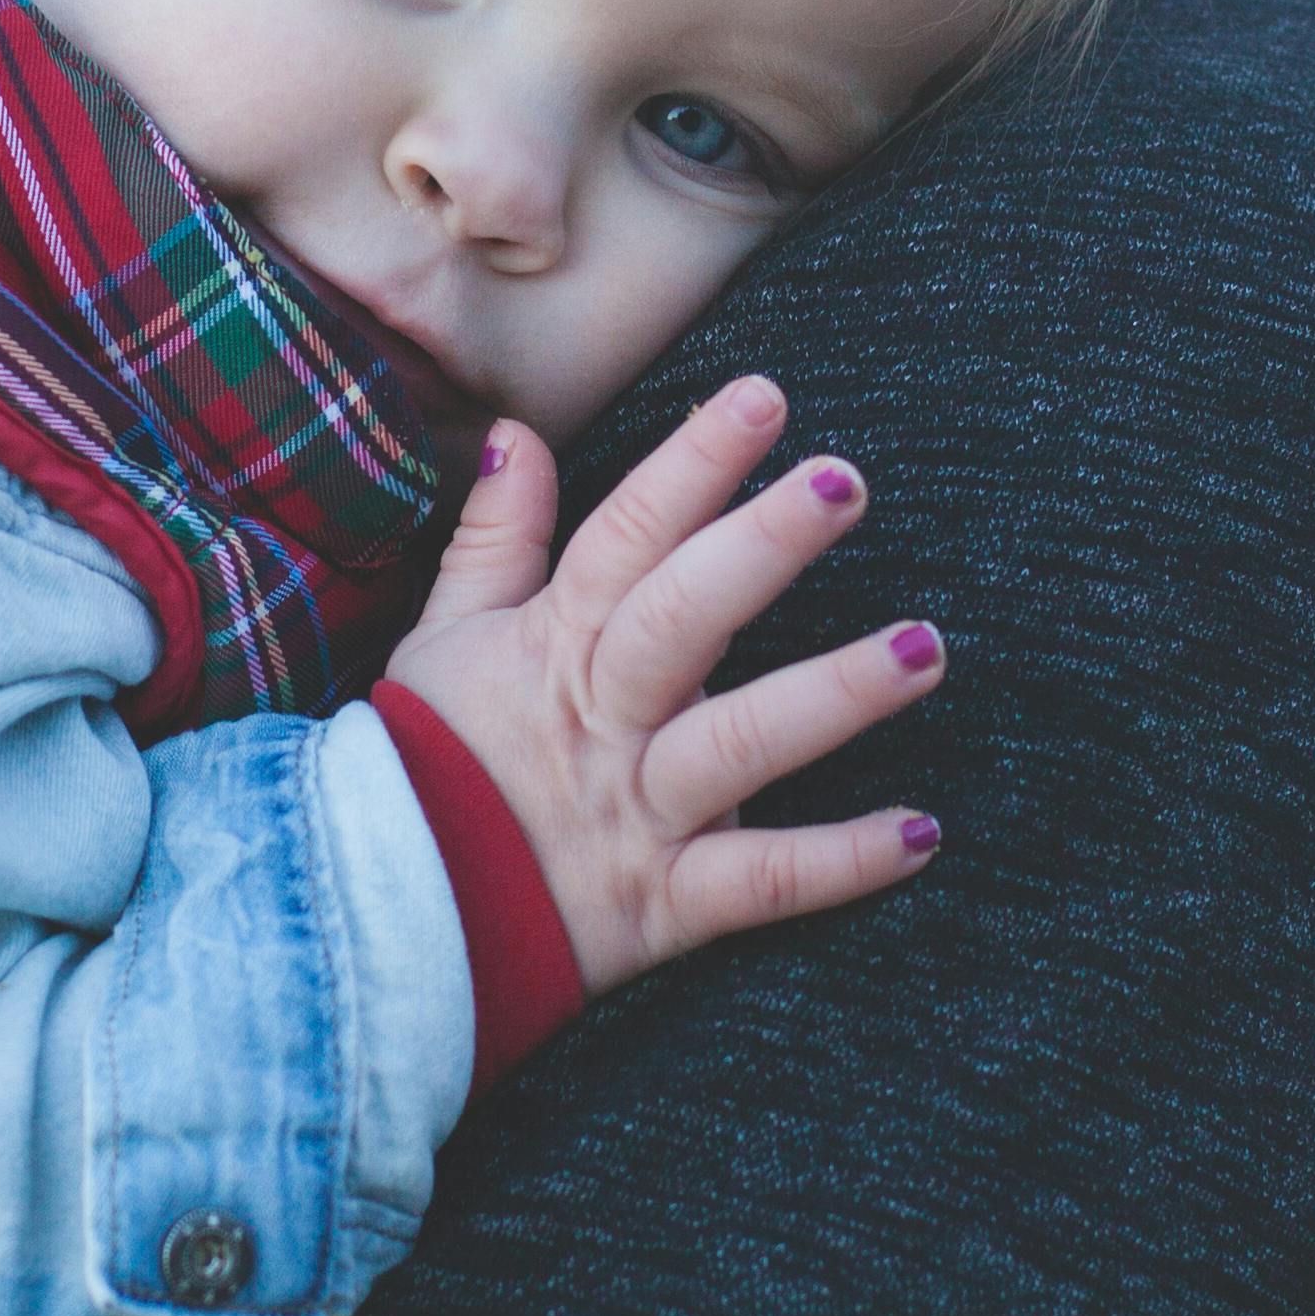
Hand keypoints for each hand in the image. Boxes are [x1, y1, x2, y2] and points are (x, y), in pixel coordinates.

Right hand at [384, 375, 950, 1000]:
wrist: (391, 917)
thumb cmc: (430, 763)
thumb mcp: (444, 638)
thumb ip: (496, 539)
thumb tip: (520, 434)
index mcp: (555, 646)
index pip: (626, 537)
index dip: (692, 465)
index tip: (762, 398)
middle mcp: (603, 720)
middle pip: (683, 619)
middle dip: (763, 547)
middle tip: (844, 482)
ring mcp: (637, 811)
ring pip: (740, 744)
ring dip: (835, 696)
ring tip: (923, 648)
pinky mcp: (664, 904)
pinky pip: (762, 882)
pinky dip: (841, 862)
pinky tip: (921, 833)